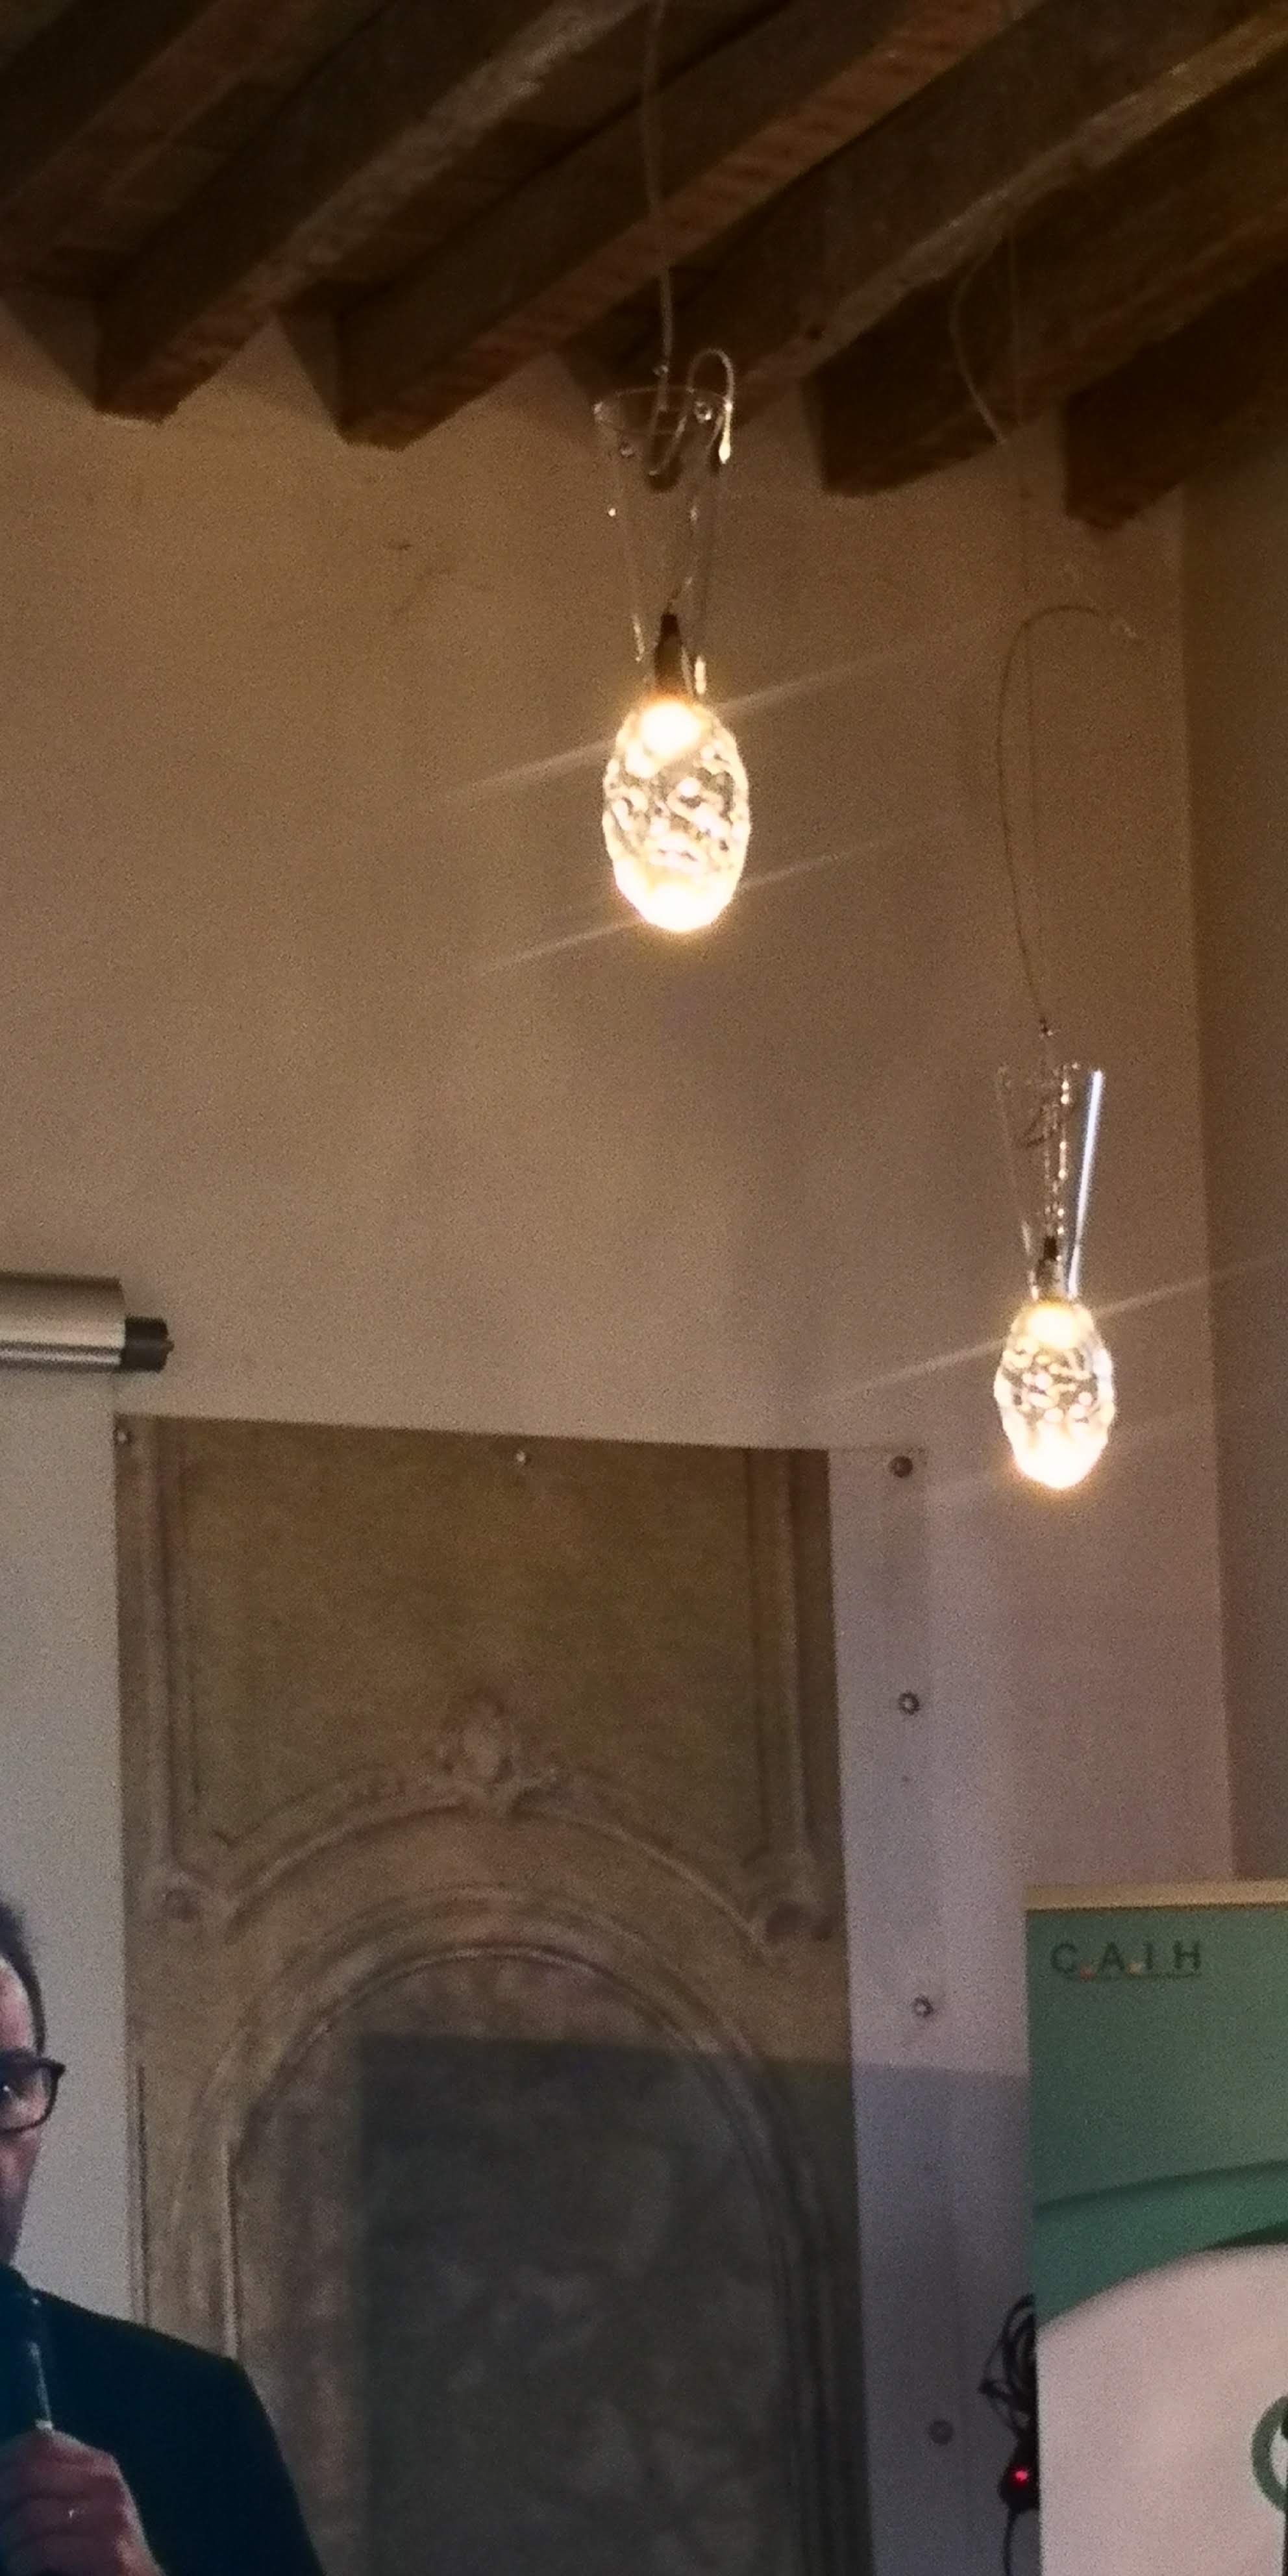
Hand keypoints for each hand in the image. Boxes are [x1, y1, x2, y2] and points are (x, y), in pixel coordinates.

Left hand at [0, 2431, 160, 2575]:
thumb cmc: (97, 2548)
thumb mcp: (79, 2508)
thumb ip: (51, 2487)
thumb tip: (4, 2476)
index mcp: (98, 2465)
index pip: (41, 2443)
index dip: (6, 2461)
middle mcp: (107, 2483)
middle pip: (30, 2475)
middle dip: (1, 2501)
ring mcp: (111, 2516)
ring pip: (32, 2516)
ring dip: (9, 2541)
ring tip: (11, 2554)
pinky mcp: (111, 2552)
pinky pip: (44, 2549)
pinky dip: (22, 2561)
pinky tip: (24, 2568)